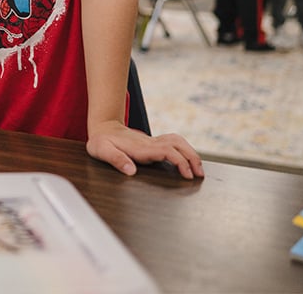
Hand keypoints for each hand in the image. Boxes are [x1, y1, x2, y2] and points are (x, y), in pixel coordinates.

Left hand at [86, 120, 204, 179]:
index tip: (188, 175)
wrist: (103, 127)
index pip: (167, 151)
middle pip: (178, 144)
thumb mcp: (102, 151)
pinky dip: (185, 150)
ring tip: (199, 169)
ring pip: (178, 141)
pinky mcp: (153, 143)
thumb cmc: (101, 142)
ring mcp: (153, 141)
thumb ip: (116, 160)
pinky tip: (188, 161)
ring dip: (191, 153)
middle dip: (192, 157)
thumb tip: (131, 171)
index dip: (180, 162)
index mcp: (140, 148)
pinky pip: (174, 143)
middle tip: (200, 174)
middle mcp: (150, 143)